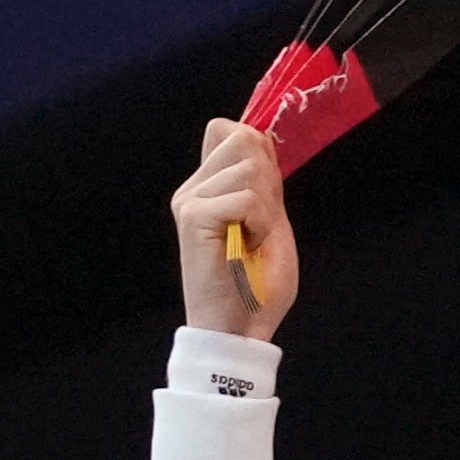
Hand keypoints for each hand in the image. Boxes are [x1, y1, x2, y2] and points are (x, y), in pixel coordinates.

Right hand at [174, 117, 295, 339]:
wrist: (240, 330)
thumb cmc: (256, 286)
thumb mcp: (269, 220)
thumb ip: (263, 181)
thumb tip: (260, 135)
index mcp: (206, 187)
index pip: (227, 129)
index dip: (258, 153)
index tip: (265, 198)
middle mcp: (192, 189)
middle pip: (242, 139)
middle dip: (267, 181)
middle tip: (259, 224)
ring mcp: (189, 201)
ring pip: (248, 167)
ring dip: (266, 209)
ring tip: (253, 240)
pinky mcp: (193, 216)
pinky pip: (246, 197)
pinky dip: (260, 223)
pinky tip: (249, 247)